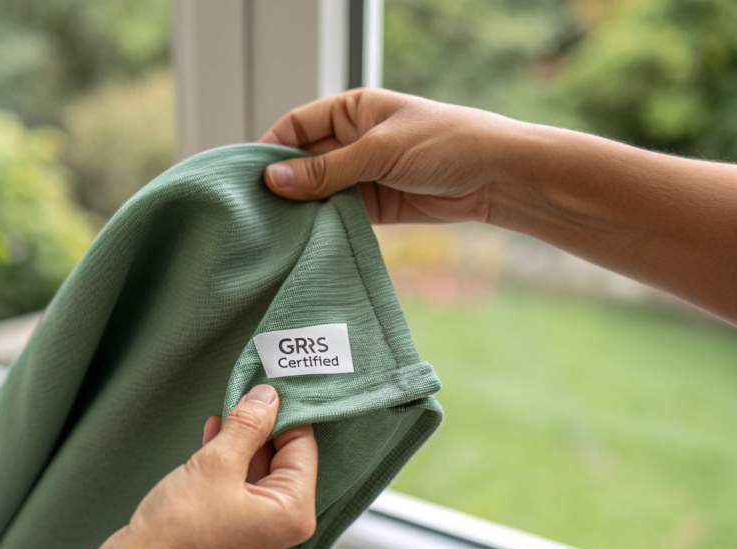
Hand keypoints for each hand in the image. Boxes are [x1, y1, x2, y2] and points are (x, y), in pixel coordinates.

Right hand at [0, 386, 317, 548]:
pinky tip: (213, 430)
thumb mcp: (217, 464)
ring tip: (226, 406)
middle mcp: (282, 518)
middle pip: (284, 455)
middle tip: (246, 386)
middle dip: (263, 422)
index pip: (303, 445)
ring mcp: (256, 523)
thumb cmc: (181, 530)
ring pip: (258, 465)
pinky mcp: (230, 523)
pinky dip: (228, 455)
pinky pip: (238, 479)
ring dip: (242, 437)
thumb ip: (247, 426)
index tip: (269, 380)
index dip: (285, 411)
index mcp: (294, 509)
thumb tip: (269, 396)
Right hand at [259, 87, 519, 224]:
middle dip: (284, 184)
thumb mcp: (379, 151)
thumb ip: (326, 170)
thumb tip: (273, 181)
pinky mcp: (376, 205)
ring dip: (303, 208)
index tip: (249, 176)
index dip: (272, 148)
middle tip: (257, 210)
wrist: (497, 177)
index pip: (297, 126)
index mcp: (352, 110)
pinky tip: (304, 239)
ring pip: (319, 191)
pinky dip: (323, 225)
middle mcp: (354, 140)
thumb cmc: (444, 143)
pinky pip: (339, 214)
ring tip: (276, 229)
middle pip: (305, 161)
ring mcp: (364, 174)